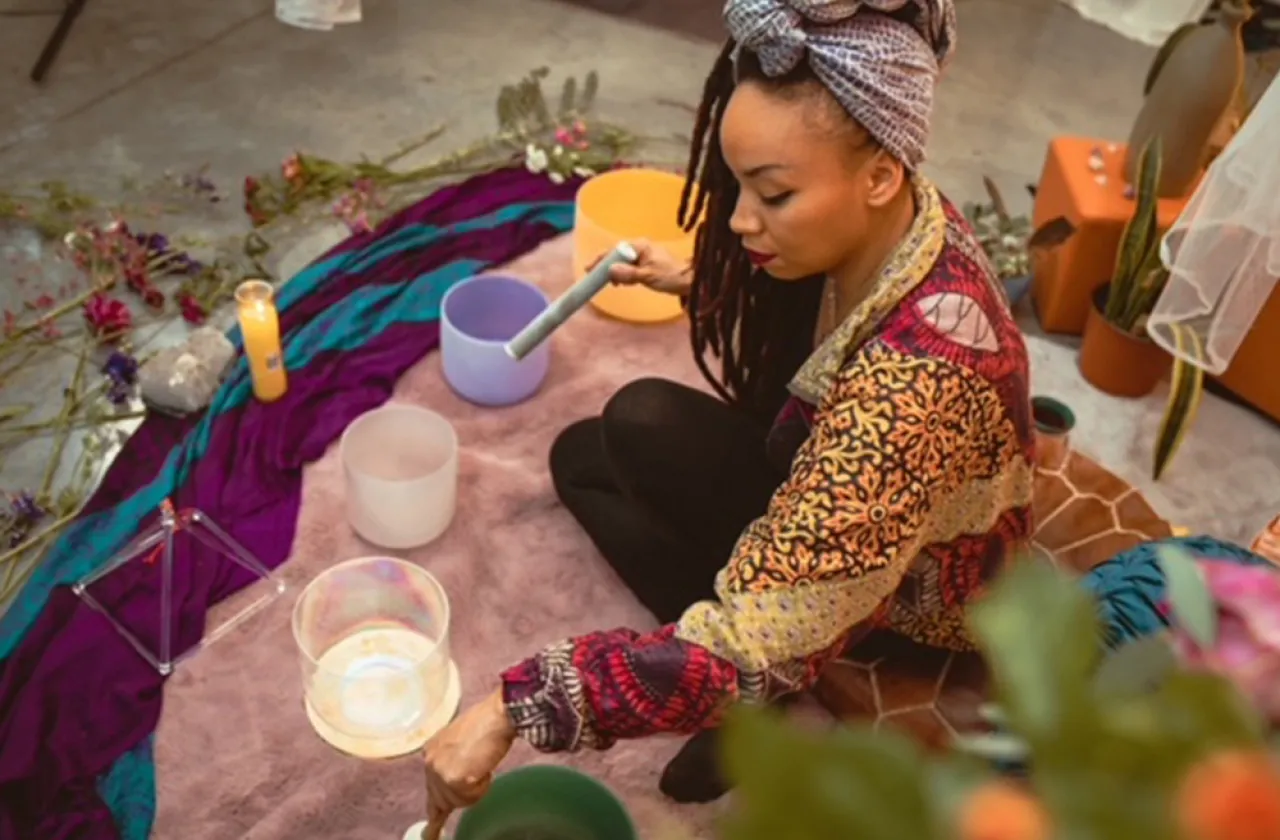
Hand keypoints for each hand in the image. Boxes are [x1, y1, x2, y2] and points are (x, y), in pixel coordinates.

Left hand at [421, 690, 516, 839]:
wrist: (498, 715)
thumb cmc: (489, 723)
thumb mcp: (463, 743)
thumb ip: (455, 762)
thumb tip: (458, 785)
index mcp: (431, 750)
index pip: (431, 788)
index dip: (437, 808)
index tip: (430, 835)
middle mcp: (430, 761)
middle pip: (442, 800)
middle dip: (461, 796)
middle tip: (477, 778)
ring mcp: (439, 771)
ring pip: (458, 802)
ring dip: (476, 790)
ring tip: (484, 766)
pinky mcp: (453, 779)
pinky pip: (470, 798)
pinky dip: (482, 788)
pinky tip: (485, 769)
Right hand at [596, 239, 691, 296]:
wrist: (691, 281)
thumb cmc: (671, 276)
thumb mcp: (648, 276)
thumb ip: (629, 274)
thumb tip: (610, 271)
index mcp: (640, 246)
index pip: (614, 251)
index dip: (601, 260)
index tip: (590, 270)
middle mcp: (640, 248)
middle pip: (616, 256)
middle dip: (607, 268)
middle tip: (598, 280)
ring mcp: (643, 256)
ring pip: (622, 263)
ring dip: (616, 274)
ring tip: (616, 285)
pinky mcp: (646, 265)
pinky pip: (629, 268)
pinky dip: (624, 276)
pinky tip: (623, 284)